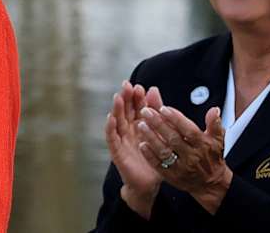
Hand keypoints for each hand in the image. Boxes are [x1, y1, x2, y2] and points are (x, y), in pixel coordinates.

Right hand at [104, 81, 163, 218]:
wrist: (150, 183)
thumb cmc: (154, 158)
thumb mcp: (159, 133)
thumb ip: (157, 112)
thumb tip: (154, 89)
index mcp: (139, 125)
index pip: (137, 107)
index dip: (136, 97)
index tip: (139, 86)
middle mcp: (129, 130)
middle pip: (125, 111)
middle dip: (125, 98)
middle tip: (126, 85)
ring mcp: (121, 140)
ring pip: (117, 122)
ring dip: (116, 109)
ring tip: (118, 97)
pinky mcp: (117, 151)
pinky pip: (112, 138)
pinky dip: (110, 128)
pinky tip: (110, 118)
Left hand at [136, 104, 232, 213]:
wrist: (210, 183)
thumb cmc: (211, 157)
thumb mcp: (217, 140)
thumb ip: (214, 124)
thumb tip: (214, 110)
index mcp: (203, 145)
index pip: (189, 130)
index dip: (176, 119)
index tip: (163, 108)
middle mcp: (192, 156)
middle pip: (173, 139)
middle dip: (158, 124)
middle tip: (146, 111)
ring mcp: (181, 168)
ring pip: (164, 151)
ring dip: (151, 138)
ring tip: (141, 124)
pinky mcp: (172, 176)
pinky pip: (158, 165)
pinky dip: (149, 155)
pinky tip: (141, 144)